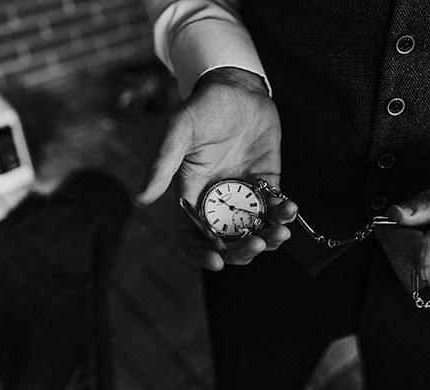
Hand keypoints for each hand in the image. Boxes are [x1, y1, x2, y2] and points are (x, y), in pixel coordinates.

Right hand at [136, 68, 296, 269]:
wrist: (239, 88)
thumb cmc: (204, 107)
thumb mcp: (180, 131)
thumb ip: (162, 164)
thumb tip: (140, 199)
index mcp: (192, 195)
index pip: (192, 236)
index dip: (200, 254)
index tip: (217, 262)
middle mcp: (218, 201)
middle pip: (227, 241)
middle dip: (242, 250)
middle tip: (257, 244)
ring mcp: (244, 194)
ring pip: (255, 231)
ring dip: (269, 238)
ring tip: (281, 231)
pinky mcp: (266, 184)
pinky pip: (275, 208)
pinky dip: (284, 214)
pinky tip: (289, 208)